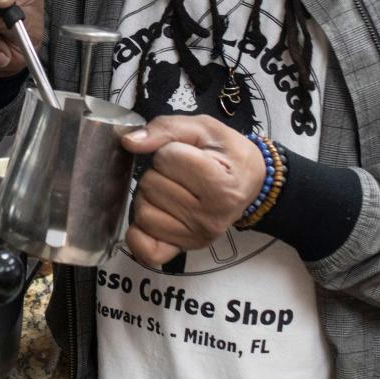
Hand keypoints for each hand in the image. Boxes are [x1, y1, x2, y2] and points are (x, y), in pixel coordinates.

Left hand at [119, 115, 266, 266]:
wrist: (250, 182)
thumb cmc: (228, 154)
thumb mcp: (204, 129)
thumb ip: (166, 129)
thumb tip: (129, 142)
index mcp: (220, 187)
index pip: (166, 158)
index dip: (171, 149)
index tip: (190, 155)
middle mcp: (209, 219)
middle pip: (150, 185)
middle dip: (159, 172)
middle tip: (181, 174)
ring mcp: (196, 238)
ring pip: (142, 212)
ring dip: (150, 197)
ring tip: (173, 191)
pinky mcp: (183, 249)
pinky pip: (145, 249)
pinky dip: (141, 232)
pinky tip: (158, 215)